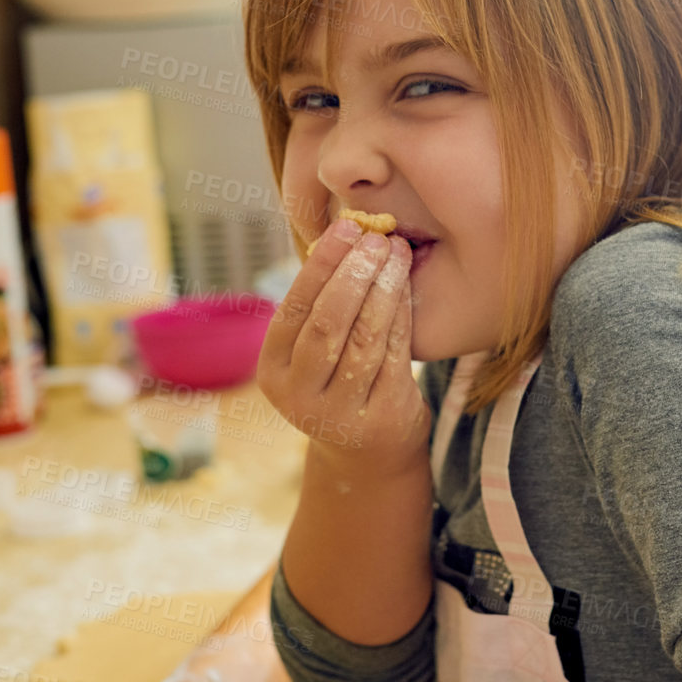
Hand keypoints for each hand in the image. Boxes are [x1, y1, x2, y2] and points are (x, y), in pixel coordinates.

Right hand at [256, 218, 429, 476]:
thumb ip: (321, 306)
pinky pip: (394, 354)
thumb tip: (346, 232)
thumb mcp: (316, 353)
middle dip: (353, 273)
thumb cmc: (342, 383)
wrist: (370, 455)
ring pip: (364, 337)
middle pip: (327, 323)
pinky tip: (407, 285)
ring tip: (397, 252)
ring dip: (383, 287)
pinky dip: (401, 313)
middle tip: (377, 237)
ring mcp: (339, 413)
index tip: (346, 227)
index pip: (295, 308)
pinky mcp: (381, 419)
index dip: (321, 264)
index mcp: (274, 371)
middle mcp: (299, 396)